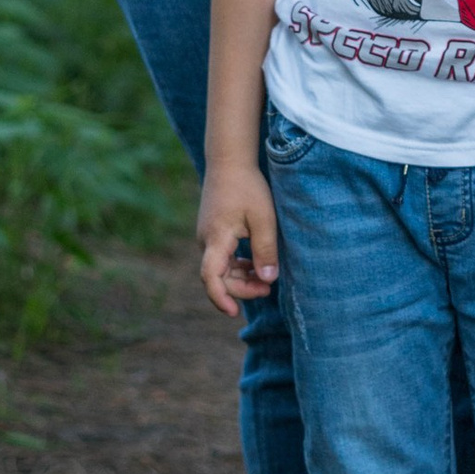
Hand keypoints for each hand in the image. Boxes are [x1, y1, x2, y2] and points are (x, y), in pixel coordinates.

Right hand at [197, 162, 280, 315]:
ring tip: (266, 279)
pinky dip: (238, 265)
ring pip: (221, 268)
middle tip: (268, 289)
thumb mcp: (263, 218)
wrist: (230, 161)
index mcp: (215, 239)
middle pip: (218, 276)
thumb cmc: (248, 187)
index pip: (211, 277)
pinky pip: (223, 257)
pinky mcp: (214, 232)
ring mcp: (208, 236)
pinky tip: (255, 264)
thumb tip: (268, 280)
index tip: (233, 312)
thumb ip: (265, 250)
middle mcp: (206, 241)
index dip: (220, 298)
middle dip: (242, 288)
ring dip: (241, 277)